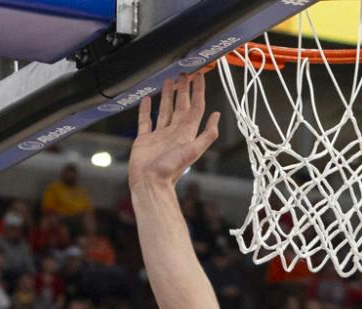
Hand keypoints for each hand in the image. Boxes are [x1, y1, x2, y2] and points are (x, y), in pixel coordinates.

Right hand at [130, 72, 221, 189]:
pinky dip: (146, 109)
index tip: (199, 76)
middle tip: (184, 74)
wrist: (150, 182)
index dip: (198, 92)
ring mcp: (159, 134)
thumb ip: (206, 134)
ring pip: (165, 109)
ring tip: (169, 81)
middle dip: (183, 90)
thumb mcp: (193, 150)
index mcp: (186, 132)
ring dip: (167, 96)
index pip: (195, 108)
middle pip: (180, 106)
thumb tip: (217, 116)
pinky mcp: (145, 138)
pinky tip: (147, 99)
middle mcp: (174, 131)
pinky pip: (146, 120)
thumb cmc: (170, 169)